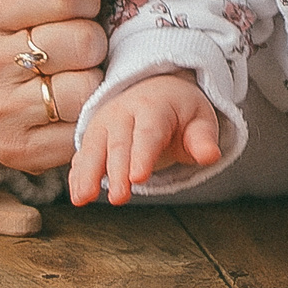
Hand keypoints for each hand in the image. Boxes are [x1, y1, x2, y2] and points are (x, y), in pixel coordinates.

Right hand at [0, 0, 144, 173]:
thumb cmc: (25, 27)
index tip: (82, 6)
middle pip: (82, 42)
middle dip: (94, 40)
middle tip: (79, 46)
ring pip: (86, 89)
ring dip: (94, 80)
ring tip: (76, 73)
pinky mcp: (16, 149)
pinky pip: (83, 129)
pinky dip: (89, 114)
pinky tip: (73, 103)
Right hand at [68, 74, 221, 204]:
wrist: (155, 89)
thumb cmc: (180, 111)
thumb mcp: (199, 120)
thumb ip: (203, 140)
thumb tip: (210, 155)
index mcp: (154, 108)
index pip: (148, 133)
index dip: (142, 155)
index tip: (138, 178)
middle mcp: (124, 113)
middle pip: (119, 144)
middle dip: (117, 171)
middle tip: (119, 198)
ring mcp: (104, 124)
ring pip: (93, 148)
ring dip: (88, 174)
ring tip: (83, 198)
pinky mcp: (93, 137)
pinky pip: (83, 155)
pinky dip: (77, 174)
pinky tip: (77, 194)